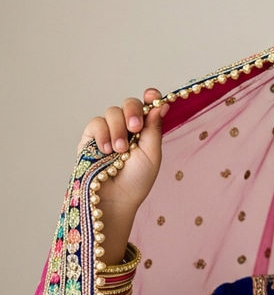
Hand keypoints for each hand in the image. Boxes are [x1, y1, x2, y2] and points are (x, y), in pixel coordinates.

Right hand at [78, 88, 168, 263]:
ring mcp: (108, 131)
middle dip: (132, 112)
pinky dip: (102, 133)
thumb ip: (154, 128)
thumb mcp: (152, 154)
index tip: (152, 96)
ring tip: (119, 150)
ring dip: (118, 129)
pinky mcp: (90, 137)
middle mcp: (127, 128)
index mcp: (145, 131)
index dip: (150, 97)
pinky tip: (106, 150)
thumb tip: (161, 104)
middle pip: (129, 103)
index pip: (147, 106)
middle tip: (135, 128)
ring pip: (112, 112)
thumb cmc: (137, 180)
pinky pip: (96, 122)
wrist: (115, 198)